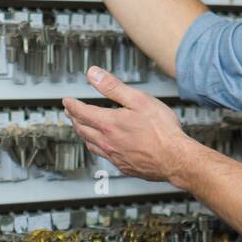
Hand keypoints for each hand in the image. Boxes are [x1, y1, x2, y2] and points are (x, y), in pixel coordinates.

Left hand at [64, 68, 194, 183]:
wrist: (175, 159)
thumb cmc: (162, 131)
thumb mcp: (138, 100)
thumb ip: (113, 87)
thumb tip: (93, 74)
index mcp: (109, 124)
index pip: (82, 112)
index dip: (72, 105)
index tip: (66, 101)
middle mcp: (108, 142)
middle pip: (82, 129)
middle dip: (74, 118)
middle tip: (70, 112)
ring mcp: (115, 156)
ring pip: (90, 144)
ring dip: (82, 134)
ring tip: (81, 128)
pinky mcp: (124, 166)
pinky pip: (103, 156)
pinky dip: (96, 147)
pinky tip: (101, 146)